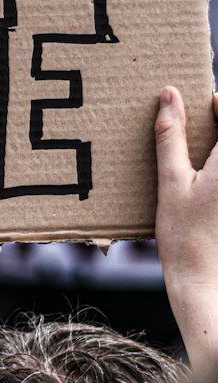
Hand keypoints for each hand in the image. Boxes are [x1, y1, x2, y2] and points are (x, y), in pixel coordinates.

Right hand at [155, 86, 217, 365]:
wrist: (207, 287)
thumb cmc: (185, 238)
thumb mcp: (171, 182)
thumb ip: (170, 136)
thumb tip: (170, 95)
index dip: (217, 103)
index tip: (202, 104)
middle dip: (216, 129)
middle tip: (200, 130)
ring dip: (215, 154)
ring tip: (200, 164)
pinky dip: (215, 176)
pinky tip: (207, 191)